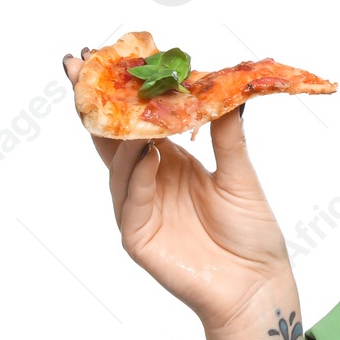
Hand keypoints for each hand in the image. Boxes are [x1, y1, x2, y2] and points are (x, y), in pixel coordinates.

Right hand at [63, 48, 292, 332]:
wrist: (258, 283)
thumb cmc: (251, 234)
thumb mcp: (241, 175)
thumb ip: (228, 136)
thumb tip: (230, 91)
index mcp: (170, 164)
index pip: (138, 123)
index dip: (124, 94)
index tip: (106, 57)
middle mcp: (149, 182)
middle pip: (115, 138)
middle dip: (99, 103)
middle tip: (81, 64)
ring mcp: (140, 209)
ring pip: (118, 166)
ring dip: (119, 134)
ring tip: (124, 104)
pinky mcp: (139, 236)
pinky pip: (130, 200)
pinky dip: (136, 175)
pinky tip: (145, 153)